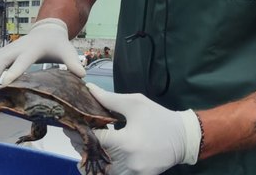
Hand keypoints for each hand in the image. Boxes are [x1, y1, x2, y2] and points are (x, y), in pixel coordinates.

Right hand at [0, 18, 84, 96]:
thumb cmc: (58, 43)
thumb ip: (73, 62)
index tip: (6, 83)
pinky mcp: (5, 51)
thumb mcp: (68, 51)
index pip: (22, 61)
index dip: (14, 71)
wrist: (48, 29)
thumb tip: (82, 74)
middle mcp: (17, 48)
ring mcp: (9, 49)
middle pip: (2, 61)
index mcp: (33, 49)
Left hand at [70, 83, 200, 174]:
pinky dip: (107, 168)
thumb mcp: (135, 103)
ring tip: (86, 146)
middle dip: (83, 146)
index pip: (95, 140)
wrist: (184, 138)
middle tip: (75, 135)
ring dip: (93, 159)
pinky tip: (102, 157)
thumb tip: (89, 89)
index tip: (71, 126)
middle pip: (96, 157)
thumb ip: (109, 98)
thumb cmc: (159, 117)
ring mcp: (134, 172)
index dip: (79, 132)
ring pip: (104, 171)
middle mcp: (129, 161)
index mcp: (126, 141)